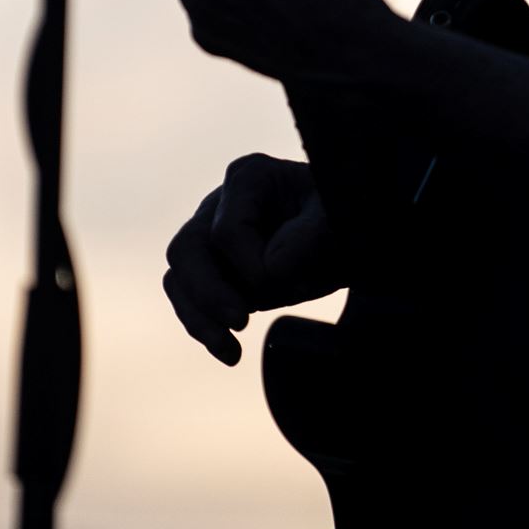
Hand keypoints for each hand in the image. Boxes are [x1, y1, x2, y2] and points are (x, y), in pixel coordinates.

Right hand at [163, 153, 349, 365]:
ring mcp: (211, 238)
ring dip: (199, 318)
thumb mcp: (337, 221)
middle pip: (187, 249)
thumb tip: (270, 269)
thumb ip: (308, 238)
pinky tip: (230, 351)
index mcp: (250, 177)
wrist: (348, 238)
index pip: (227, 229)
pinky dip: (204, 327)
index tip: (294, 283)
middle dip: (209, 292)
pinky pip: (189, 299)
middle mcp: (220, 204)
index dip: (251, 265)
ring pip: (179, 277)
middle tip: (241, 321)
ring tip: (229, 347)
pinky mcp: (214, 271)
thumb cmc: (342, 218)